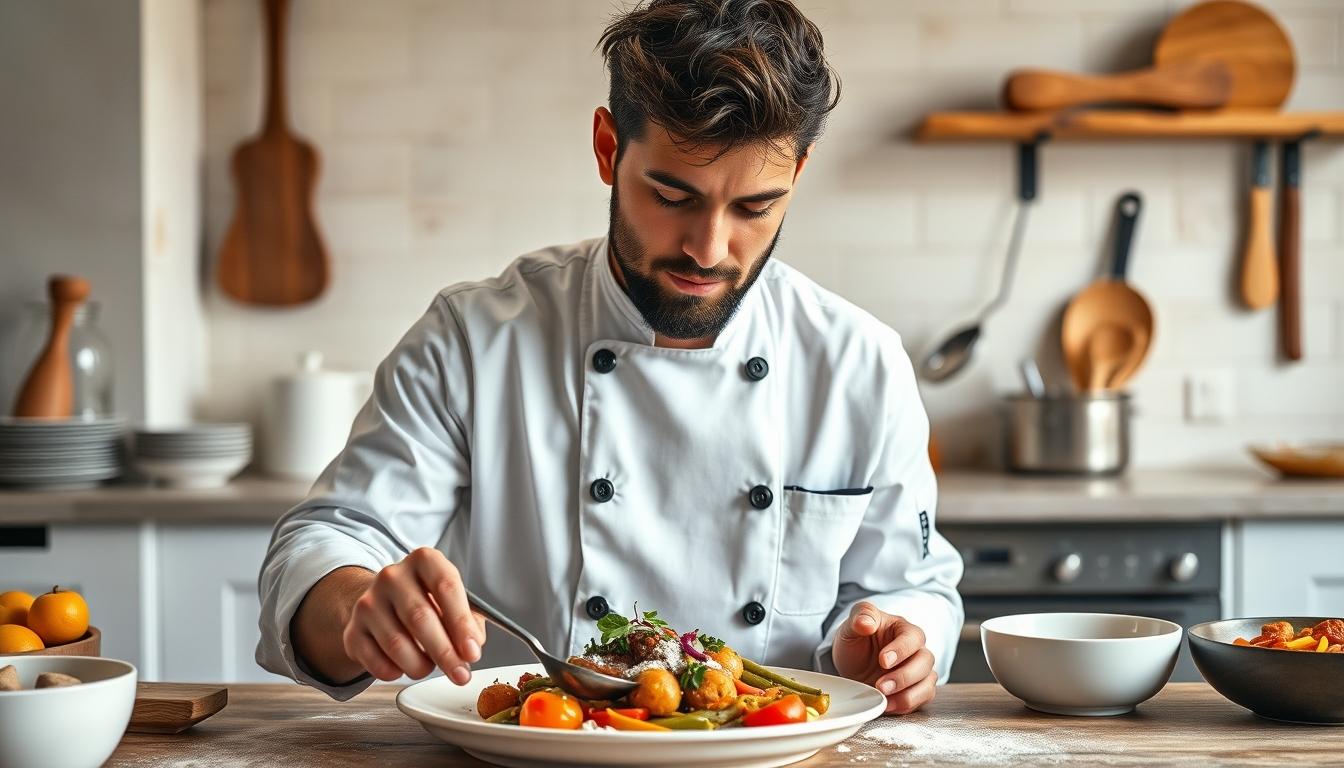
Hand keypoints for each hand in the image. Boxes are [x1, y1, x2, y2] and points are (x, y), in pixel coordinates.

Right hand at [341, 547, 485, 683]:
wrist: (384, 603)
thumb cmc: (427, 601)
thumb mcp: (453, 601)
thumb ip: (468, 621)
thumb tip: (471, 647)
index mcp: (424, 560)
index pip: (445, 587)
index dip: (461, 624)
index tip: (472, 651)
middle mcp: (392, 576)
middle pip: (420, 618)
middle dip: (445, 653)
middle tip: (460, 674)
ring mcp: (368, 602)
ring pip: (397, 645)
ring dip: (420, 666)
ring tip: (430, 666)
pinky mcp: (353, 631)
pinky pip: (377, 663)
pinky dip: (396, 673)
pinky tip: (405, 667)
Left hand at [830, 601, 936, 714]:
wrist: (852, 662)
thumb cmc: (857, 640)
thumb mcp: (852, 625)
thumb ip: (860, 617)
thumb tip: (866, 622)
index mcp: (904, 629)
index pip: (912, 638)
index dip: (901, 650)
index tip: (883, 661)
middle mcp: (917, 650)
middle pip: (925, 662)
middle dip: (904, 676)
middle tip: (881, 685)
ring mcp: (919, 671)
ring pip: (928, 683)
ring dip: (907, 695)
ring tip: (884, 698)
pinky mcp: (916, 690)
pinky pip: (922, 699)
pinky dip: (906, 705)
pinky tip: (888, 705)